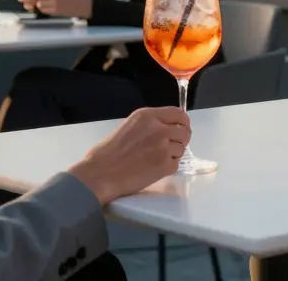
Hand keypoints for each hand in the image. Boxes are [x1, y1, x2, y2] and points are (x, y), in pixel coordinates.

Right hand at [67, 107, 190, 204]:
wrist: (101, 172)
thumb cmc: (109, 151)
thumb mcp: (130, 126)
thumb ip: (150, 124)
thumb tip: (168, 127)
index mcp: (148, 116)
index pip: (179, 114)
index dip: (183, 122)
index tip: (181, 128)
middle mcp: (159, 129)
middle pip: (185, 131)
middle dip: (181, 139)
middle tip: (172, 146)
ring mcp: (163, 147)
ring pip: (181, 149)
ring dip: (174, 154)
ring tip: (156, 159)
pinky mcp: (165, 166)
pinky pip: (176, 164)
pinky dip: (168, 167)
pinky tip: (154, 168)